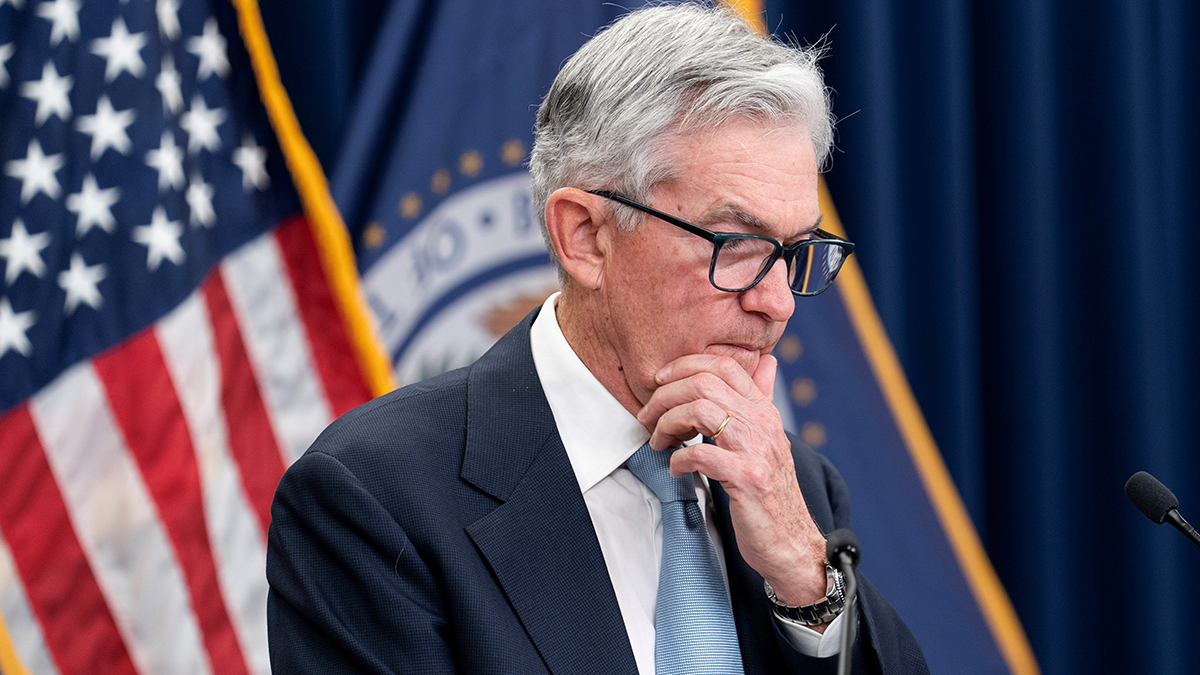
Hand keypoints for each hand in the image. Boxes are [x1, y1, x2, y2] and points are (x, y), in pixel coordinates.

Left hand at [636, 353, 830, 623]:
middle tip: (647, 417)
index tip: (660, 383)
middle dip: (665, 396)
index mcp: (765, 411)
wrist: (793, 544)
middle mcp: (764, 423)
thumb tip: (767, 361)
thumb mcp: (769, 439)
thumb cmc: (771, 493)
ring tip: (658, 442)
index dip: (685, 366)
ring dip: (667, 424)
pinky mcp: (748, 478)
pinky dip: (679, 460)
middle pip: (704, 383)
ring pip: (700, 411)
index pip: (725, 365)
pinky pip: (701, 455)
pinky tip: (676, 469)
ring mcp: (757, 450)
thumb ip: (763, 399)